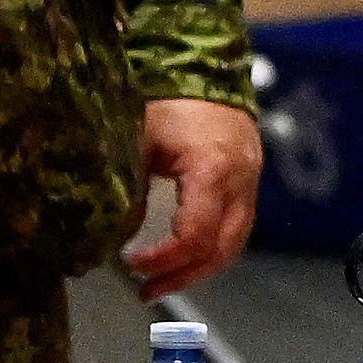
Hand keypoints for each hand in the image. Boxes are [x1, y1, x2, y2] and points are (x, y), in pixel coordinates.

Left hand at [125, 99, 261, 293]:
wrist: (209, 72)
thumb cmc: (170, 103)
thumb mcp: (140, 140)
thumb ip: (129, 187)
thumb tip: (114, 233)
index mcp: (211, 170)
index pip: (193, 234)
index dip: (163, 258)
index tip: (131, 263)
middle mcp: (238, 183)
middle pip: (219, 250)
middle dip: (182, 276)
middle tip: (145, 290)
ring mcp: (249, 186)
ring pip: (232, 246)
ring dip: (197, 270)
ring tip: (161, 283)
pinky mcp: (248, 186)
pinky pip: (234, 231)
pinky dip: (209, 251)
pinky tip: (183, 259)